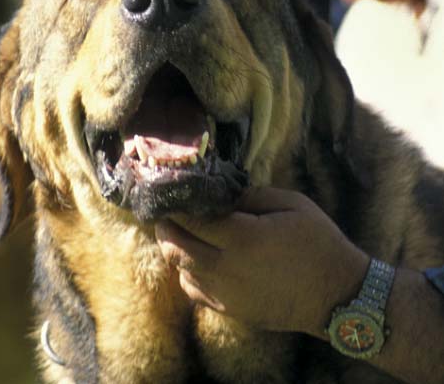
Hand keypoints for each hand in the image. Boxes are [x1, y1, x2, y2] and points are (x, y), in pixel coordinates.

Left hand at [155, 187, 368, 336]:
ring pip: (181, 270)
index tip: (168, 195)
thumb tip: (221, 194)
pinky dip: (188, 272)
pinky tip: (200, 258)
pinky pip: (194, 290)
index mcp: (243, 238)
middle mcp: (227, 268)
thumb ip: (252, 195)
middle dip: (165, 228)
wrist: (338, 296)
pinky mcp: (230, 310)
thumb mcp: (291, 204)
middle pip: (176, 248)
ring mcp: (226, 294)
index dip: (175, 207)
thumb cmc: (318, 242)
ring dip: (176, 249)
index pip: (192, 220)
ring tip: (181, 232)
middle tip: (165, 213)